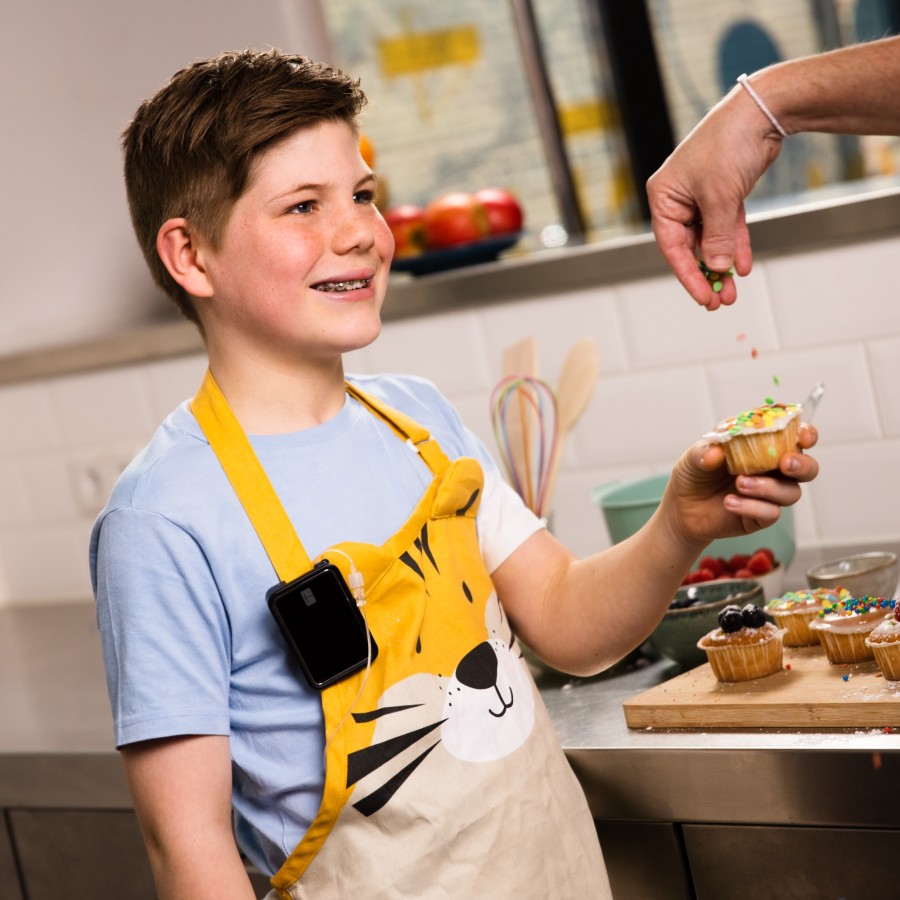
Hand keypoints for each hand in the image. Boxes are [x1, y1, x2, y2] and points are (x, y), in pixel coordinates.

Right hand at [646, 87, 784, 308]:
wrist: (763, 112)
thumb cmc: (729, 144)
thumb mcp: (720, 198)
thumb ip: (717, 237)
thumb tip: (717, 268)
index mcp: (663, 197)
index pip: (671, 246)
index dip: (687, 275)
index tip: (702, 297)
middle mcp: (678, 198)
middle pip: (690, 247)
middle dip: (706, 274)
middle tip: (718, 300)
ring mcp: (700, 197)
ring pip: (710, 240)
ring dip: (722, 264)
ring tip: (732, 290)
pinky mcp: (722, 194)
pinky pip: (726, 228)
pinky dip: (734, 246)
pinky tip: (741, 266)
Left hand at [665, 423, 818, 546]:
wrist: (681, 508)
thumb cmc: (694, 475)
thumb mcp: (693, 457)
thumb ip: (703, 451)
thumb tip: (716, 453)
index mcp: (762, 446)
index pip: (794, 437)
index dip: (806, 434)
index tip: (803, 436)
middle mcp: (772, 470)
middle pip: (807, 468)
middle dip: (802, 464)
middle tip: (785, 463)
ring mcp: (769, 495)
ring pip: (791, 492)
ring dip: (768, 486)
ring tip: (739, 483)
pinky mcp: (761, 517)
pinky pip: (771, 513)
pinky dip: (752, 507)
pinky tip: (730, 502)